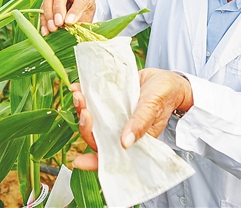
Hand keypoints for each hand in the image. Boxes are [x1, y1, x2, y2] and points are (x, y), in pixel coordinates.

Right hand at [40, 0, 95, 35]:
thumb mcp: (89, 14)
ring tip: (52, 28)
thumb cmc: (86, 8)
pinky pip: (43, 7)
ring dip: (48, 14)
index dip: (75, 10)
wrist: (82, 4)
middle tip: (58, 23)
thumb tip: (68, 23)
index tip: (70, 22)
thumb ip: (80, 18)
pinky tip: (45, 31)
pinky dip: (43, 19)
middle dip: (58, 9)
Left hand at [70, 69, 193, 170]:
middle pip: (95, 135)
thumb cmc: (164, 96)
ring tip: (78, 95)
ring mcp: (112, 115)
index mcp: (131, 139)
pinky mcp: (108, 100)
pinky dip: (82, 93)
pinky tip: (76, 86)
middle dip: (85, 126)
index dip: (93, 161)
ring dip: (81, 109)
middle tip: (84, 110)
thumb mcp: (153, 108)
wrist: (164, 78)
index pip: (110, 156)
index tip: (78, 161)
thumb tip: (125, 144)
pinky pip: (92, 101)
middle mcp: (118, 130)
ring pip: (91, 119)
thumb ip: (140, 124)